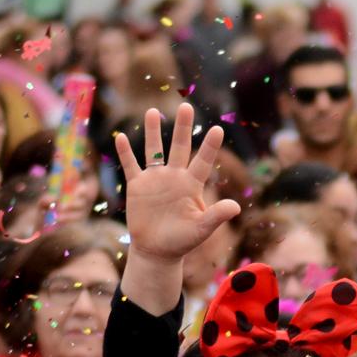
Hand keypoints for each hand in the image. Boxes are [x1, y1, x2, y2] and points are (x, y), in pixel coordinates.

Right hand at [115, 104, 242, 266]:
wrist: (157, 250)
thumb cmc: (182, 241)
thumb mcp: (201, 230)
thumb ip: (216, 216)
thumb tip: (236, 206)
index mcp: (192, 185)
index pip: (203, 161)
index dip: (210, 147)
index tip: (218, 129)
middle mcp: (175, 177)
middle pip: (179, 147)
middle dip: (182, 127)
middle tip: (185, 106)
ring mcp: (155, 180)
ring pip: (154, 151)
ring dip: (152, 132)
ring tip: (151, 111)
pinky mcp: (137, 187)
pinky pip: (131, 166)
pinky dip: (125, 153)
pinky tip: (120, 137)